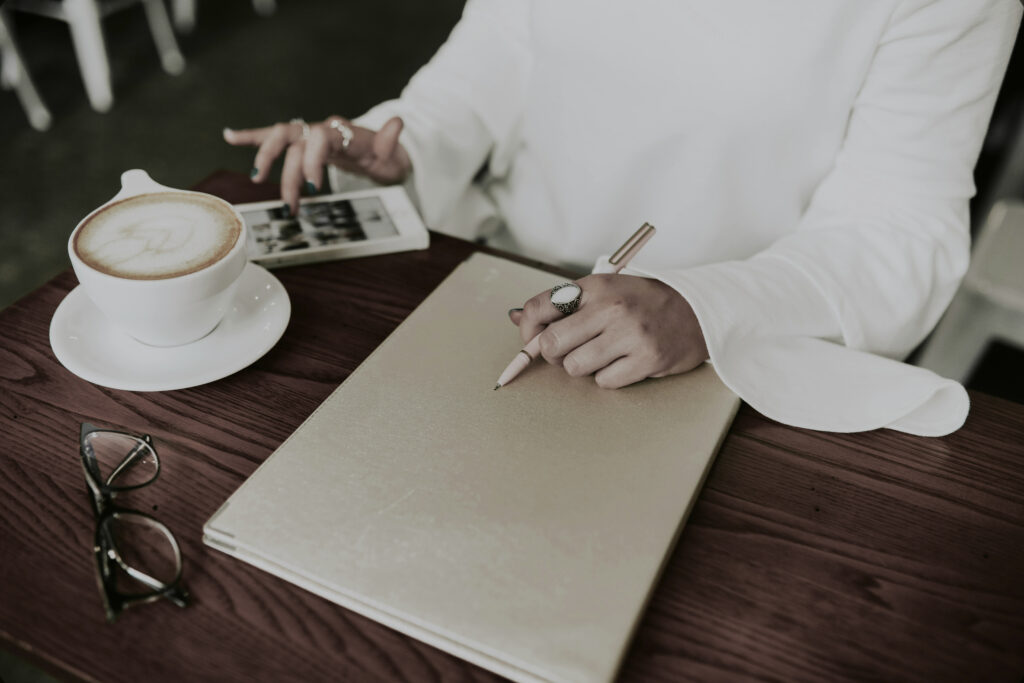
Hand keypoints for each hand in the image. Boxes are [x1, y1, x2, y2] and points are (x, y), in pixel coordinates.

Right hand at [223, 116, 411, 212]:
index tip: (312, 187)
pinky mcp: (303, 143)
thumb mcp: (392, 155)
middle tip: (290, 202)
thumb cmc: (385, 157)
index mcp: (342, 133)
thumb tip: (399, 123)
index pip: (321, 139)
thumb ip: (390, 142)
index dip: (313, 161)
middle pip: (296, 143)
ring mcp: (310, 134)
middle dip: (288, 171)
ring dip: (268, 160)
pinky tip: (230, 136)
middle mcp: (322, 129)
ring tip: (259, 182)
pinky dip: (253, 137)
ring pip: (282, 141)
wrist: (383, 152)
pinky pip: (275, 137)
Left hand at [509, 274, 707, 388]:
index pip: (539, 307)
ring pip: (574, 366)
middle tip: (567, 351)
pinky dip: (609, 377)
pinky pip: (604, 381)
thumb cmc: (643, 303)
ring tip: (602, 354)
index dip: (528, 330)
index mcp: (595, 286)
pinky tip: (624, 363)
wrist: (697, 312)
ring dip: (582, 366)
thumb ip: (562, 305)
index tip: (533, 339)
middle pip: (551, 344)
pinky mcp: (646, 359)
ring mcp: (629, 334)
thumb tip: (516, 318)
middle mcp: (610, 307)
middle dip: (552, 354)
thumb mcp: (604, 291)